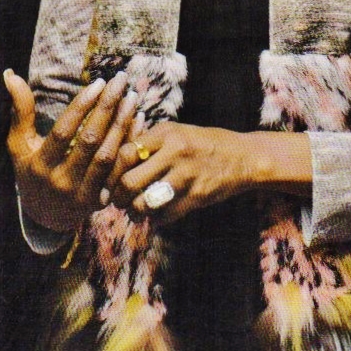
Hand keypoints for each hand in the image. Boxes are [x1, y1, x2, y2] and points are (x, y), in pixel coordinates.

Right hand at [4, 70, 139, 232]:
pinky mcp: (102, 201)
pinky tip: (140, 120)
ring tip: (132, 97)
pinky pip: (121, 169)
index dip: (81, 107)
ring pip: (108, 156)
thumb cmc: (31, 171)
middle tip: (120, 81)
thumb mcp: (19, 144)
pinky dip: (131, 144)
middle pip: (90, 141)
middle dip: (107, 108)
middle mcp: (62, 181)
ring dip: (123, 124)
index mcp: (40, 166)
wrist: (45, 216)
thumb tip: (11, 74)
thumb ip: (20, 111)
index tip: (98, 83)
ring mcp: (83, 194)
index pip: (63, 132)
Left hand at [108, 123, 311, 224]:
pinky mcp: (197, 197)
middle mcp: (175, 153)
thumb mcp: (177, 132)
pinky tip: (155, 215)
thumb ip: (149, 142)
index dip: (110, 172)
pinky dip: (156, 219)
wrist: (244, 157)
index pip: (124, 153)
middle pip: (130, 181)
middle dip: (118, 197)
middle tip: (116, 201)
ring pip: (145, 203)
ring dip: (134, 212)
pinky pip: (165, 215)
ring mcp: (187, 176)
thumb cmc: (204, 143)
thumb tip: (115, 160)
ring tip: (133, 211)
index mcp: (166, 134)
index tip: (107, 181)